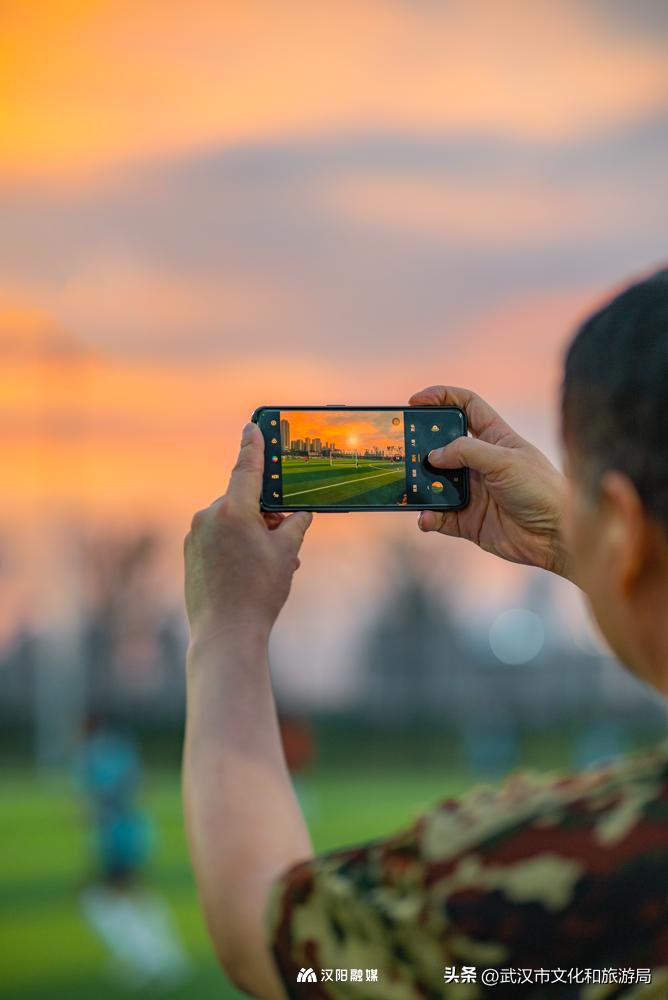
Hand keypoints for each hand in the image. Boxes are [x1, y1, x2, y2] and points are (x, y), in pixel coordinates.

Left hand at [184, 422, 312, 647]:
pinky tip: (250, 572)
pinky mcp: (190, 553)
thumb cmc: (259, 592)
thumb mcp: (285, 554)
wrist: (225, 633)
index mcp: (233, 510)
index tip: (253, 426)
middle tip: (287, 538)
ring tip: (273, 566)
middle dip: (266, 515)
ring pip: (231, 523)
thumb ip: (294, 526)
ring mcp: (195, 535)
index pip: (247, 468)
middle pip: (244, 501)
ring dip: (253, 534)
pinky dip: (236, 546)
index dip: (254, 445)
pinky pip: (217, 539)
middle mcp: (208, 517)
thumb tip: (299, 515)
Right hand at [409, 385, 572, 579]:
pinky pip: (439, 516)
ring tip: (410, 485)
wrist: (555, 536)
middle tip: (403, 447)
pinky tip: (427, 518)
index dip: (442, 398)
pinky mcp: (467, 519)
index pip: (466, 406)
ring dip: (421, 485)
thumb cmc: (541, 490)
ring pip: (435, 482)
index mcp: (495, 438)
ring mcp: (473, 491)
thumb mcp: (505, 460)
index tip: (417, 400)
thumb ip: (467, 451)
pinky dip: (429, 517)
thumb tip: (433, 455)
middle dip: (422, 444)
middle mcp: (481, 462)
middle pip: (443, 445)